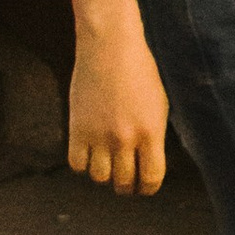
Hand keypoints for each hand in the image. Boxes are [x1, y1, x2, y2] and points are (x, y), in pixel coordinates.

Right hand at [67, 20, 167, 194]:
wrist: (110, 46)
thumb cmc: (140, 71)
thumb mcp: (158, 104)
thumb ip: (153, 137)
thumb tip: (147, 165)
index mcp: (151, 132)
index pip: (151, 180)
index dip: (147, 188)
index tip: (144, 187)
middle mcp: (125, 139)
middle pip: (123, 183)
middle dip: (126, 185)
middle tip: (125, 180)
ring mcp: (99, 136)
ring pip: (99, 178)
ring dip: (104, 174)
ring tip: (107, 162)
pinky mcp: (77, 129)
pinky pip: (77, 165)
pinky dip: (83, 164)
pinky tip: (89, 152)